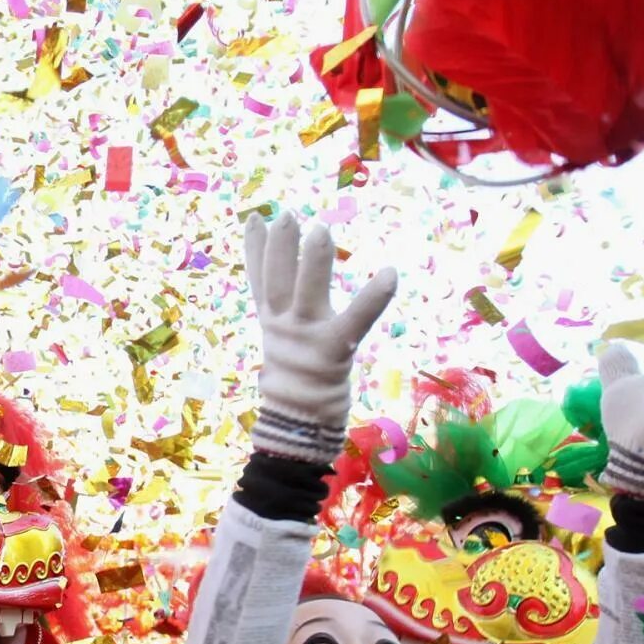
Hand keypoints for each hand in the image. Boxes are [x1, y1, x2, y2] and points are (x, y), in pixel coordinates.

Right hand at [241, 216, 395, 460]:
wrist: (297, 427)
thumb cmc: (297, 384)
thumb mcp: (282, 346)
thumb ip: (282, 318)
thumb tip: (281, 301)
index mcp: (271, 322)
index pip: (259, 280)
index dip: (254, 250)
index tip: (253, 218)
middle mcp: (283, 326)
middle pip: (277, 280)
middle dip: (280, 248)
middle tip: (286, 217)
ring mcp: (307, 337)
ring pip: (306, 291)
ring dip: (311, 261)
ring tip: (320, 230)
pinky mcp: (334, 349)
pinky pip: (357, 318)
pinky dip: (374, 296)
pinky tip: (390, 273)